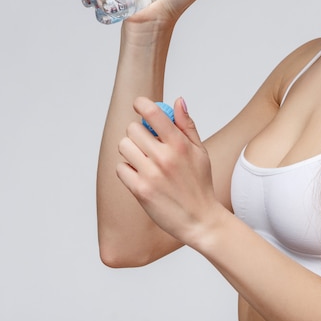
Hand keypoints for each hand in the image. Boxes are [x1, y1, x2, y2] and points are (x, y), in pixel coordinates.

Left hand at [116, 97, 222, 245]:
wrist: (200, 219)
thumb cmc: (200, 183)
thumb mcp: (200, 151)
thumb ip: (187, 124)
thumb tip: (178, 100)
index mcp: (179, 144)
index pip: (153, 113)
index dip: (142, 104)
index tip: (140, 104)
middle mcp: (164, 157)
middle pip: (133, 129)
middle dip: (138, 132)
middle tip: (147, 141)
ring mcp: (150, 174)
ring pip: (124, 146)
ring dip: (131, 150)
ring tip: (144, 159)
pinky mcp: (139, 190)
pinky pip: (121, 168)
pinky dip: (127, 170)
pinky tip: (141, 175)